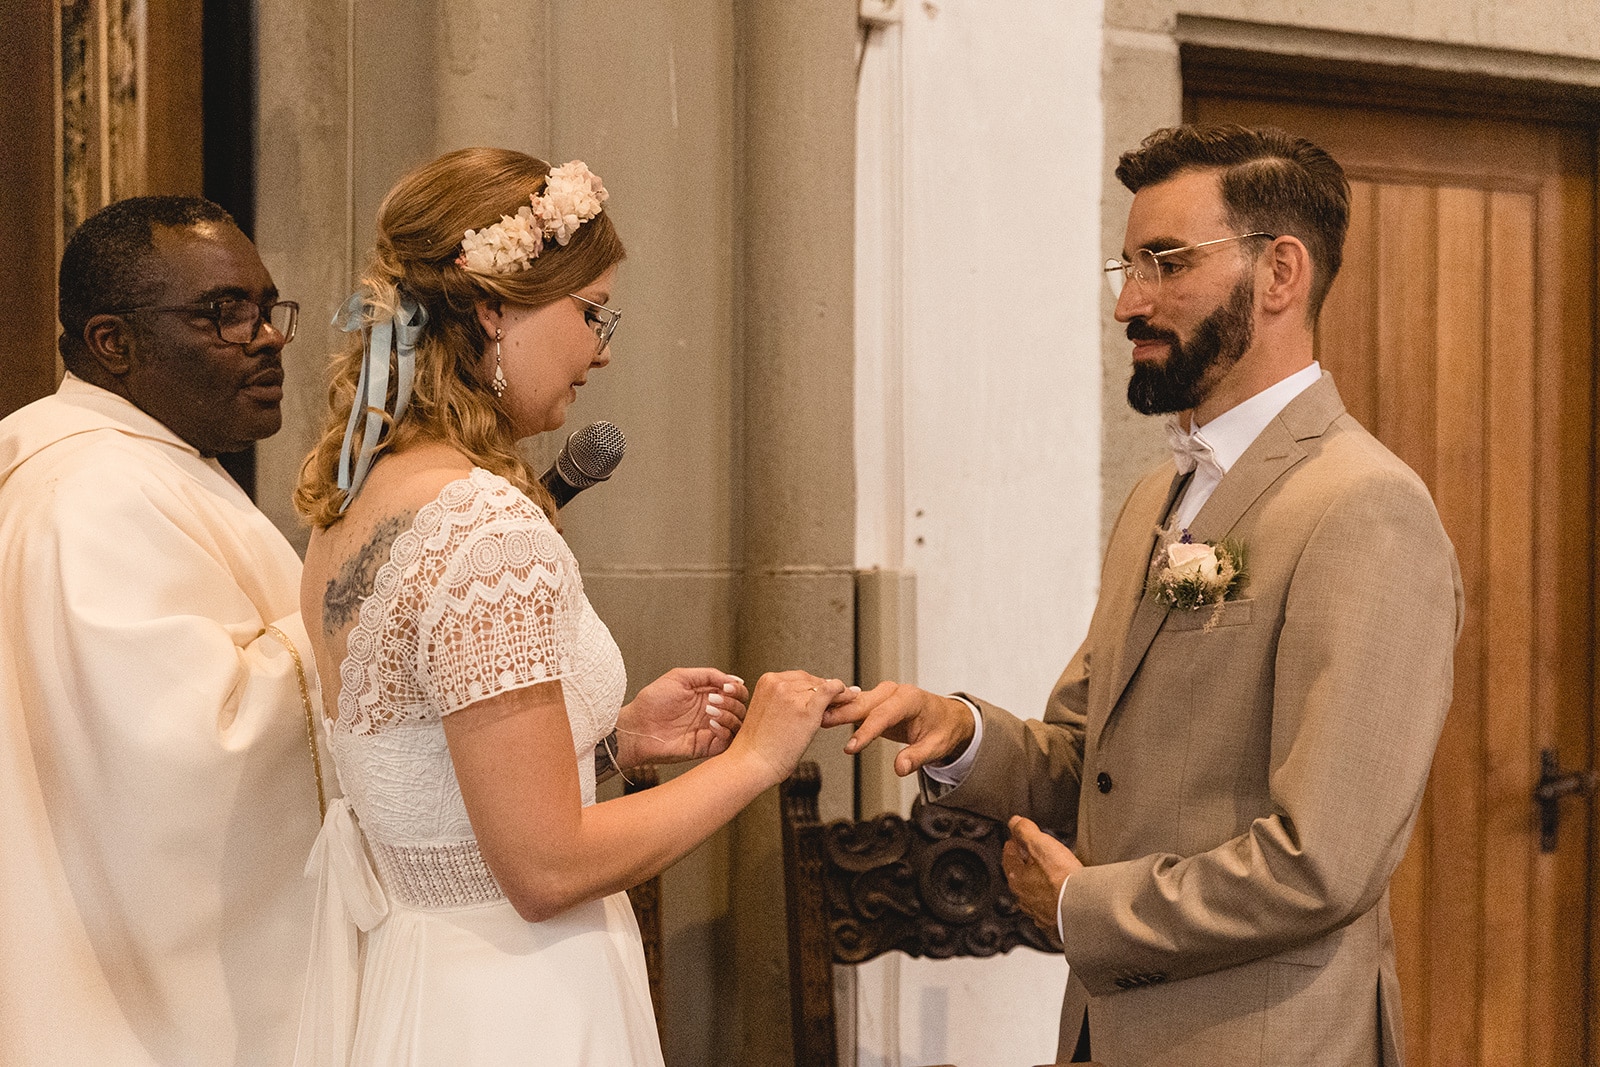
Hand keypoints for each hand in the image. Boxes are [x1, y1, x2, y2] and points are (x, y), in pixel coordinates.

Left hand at [615, 668, 749, 766]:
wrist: (637, 727)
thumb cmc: (653, 701)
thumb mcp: (680, 677)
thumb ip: (709, 675)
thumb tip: (735, 679)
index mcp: (708, 695)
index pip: (736, 692)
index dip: (737, 688)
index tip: (726, 687)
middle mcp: (712, 713)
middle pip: (741, 708)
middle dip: (732, 701)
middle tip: (713, 700)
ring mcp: (710, 730)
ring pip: (738, 724)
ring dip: (729, 714)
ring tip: (709, 711)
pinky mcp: (707, 746)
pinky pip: (728, 741)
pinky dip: (725, 730)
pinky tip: (710, 723)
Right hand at [729, 671, 848, 784]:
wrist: (751, 763)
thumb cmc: (757, 746)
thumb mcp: (766, 713)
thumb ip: (782, 701)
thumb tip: (805, 700)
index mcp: (767, 682)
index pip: (798, 677)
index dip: (813, 685)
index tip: (824, 691)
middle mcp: (779, 684)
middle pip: (811, 680)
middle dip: (824, 688)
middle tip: (840, 695)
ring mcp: (793, 695)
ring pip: (822, 686)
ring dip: (836, 692)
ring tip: (848, 698)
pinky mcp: (806, 710)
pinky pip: (830, 692)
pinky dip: (842, 692)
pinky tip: (850, 695)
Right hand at [822, 681, 974, 776]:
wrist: (946, 718)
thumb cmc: (942, 730)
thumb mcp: (936, 747)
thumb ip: (917, 757)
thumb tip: (900, 768)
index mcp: (911, 699)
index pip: (885, 715)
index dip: (867, 731)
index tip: (852, 747)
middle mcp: (894, 692)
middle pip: (865, 703)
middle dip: (843, 713)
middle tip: (821, 722)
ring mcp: (883, 695)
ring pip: (856, 701)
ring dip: (836, 709)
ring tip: (815, 718)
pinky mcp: (875, 702)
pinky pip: (855, 704)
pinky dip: (839, 710)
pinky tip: (822, 716)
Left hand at [1002, 815, 1081, 946]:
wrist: (1083, 907)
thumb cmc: (1062, 878)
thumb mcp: (1041, 844)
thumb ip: (1025, 831)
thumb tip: (1015, 822)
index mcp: (1016, 879)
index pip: (1008, 856)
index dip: (1014, 843)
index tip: (1017, 837)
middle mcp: (1024, 898)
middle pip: (1020, 875)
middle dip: (1025, 863)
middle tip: (1032, 853)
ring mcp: (1038, 912)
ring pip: (1033, 894)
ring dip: (1038, 883)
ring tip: (1048, 874)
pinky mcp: (1054, 923)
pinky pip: (1048, 909)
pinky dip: (1051, 900)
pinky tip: (1058, 897)